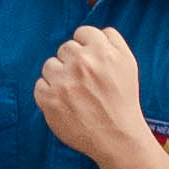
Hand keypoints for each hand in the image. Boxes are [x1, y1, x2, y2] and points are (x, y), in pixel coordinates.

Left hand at [28, 23, 154, 168]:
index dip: (87, 48)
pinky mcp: (49, 100)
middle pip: (65, 48)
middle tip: (85, 82)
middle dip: (73, 62)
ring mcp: (63, 82)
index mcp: (102, 51)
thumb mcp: (128, 63)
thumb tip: (96, 31)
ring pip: (50, 65)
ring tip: (74, 93)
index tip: (91, 64)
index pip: (82, 33)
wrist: (117, 137)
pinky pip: (39, 85)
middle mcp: (81, 63)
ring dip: (59, 76)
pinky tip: (64, 102)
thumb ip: (112, 40)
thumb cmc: (123, 100)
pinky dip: (49, 93)